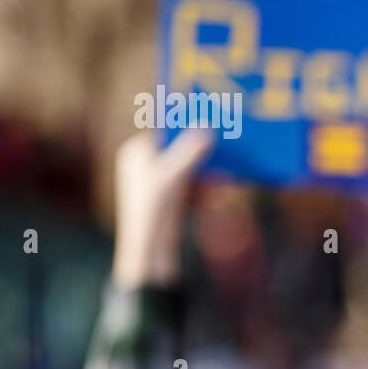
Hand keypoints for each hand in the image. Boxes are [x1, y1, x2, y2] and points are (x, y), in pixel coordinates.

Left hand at [111, 128, 213, 289]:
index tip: (211, 115)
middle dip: (202, 144)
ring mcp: (160, 180)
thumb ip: (188, 153)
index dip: (187, 122)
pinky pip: (194, 180)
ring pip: (190, 163)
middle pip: (179, 146)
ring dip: (209, 163)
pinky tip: (225, 177)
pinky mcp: (173, 195)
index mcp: (136, 153)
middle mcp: (146, 163)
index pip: (165, 130)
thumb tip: (206, 129)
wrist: (149, 252)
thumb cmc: (151, 212)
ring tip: (231, 156)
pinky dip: (208, 179)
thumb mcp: (170, 178)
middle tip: (227, 135)